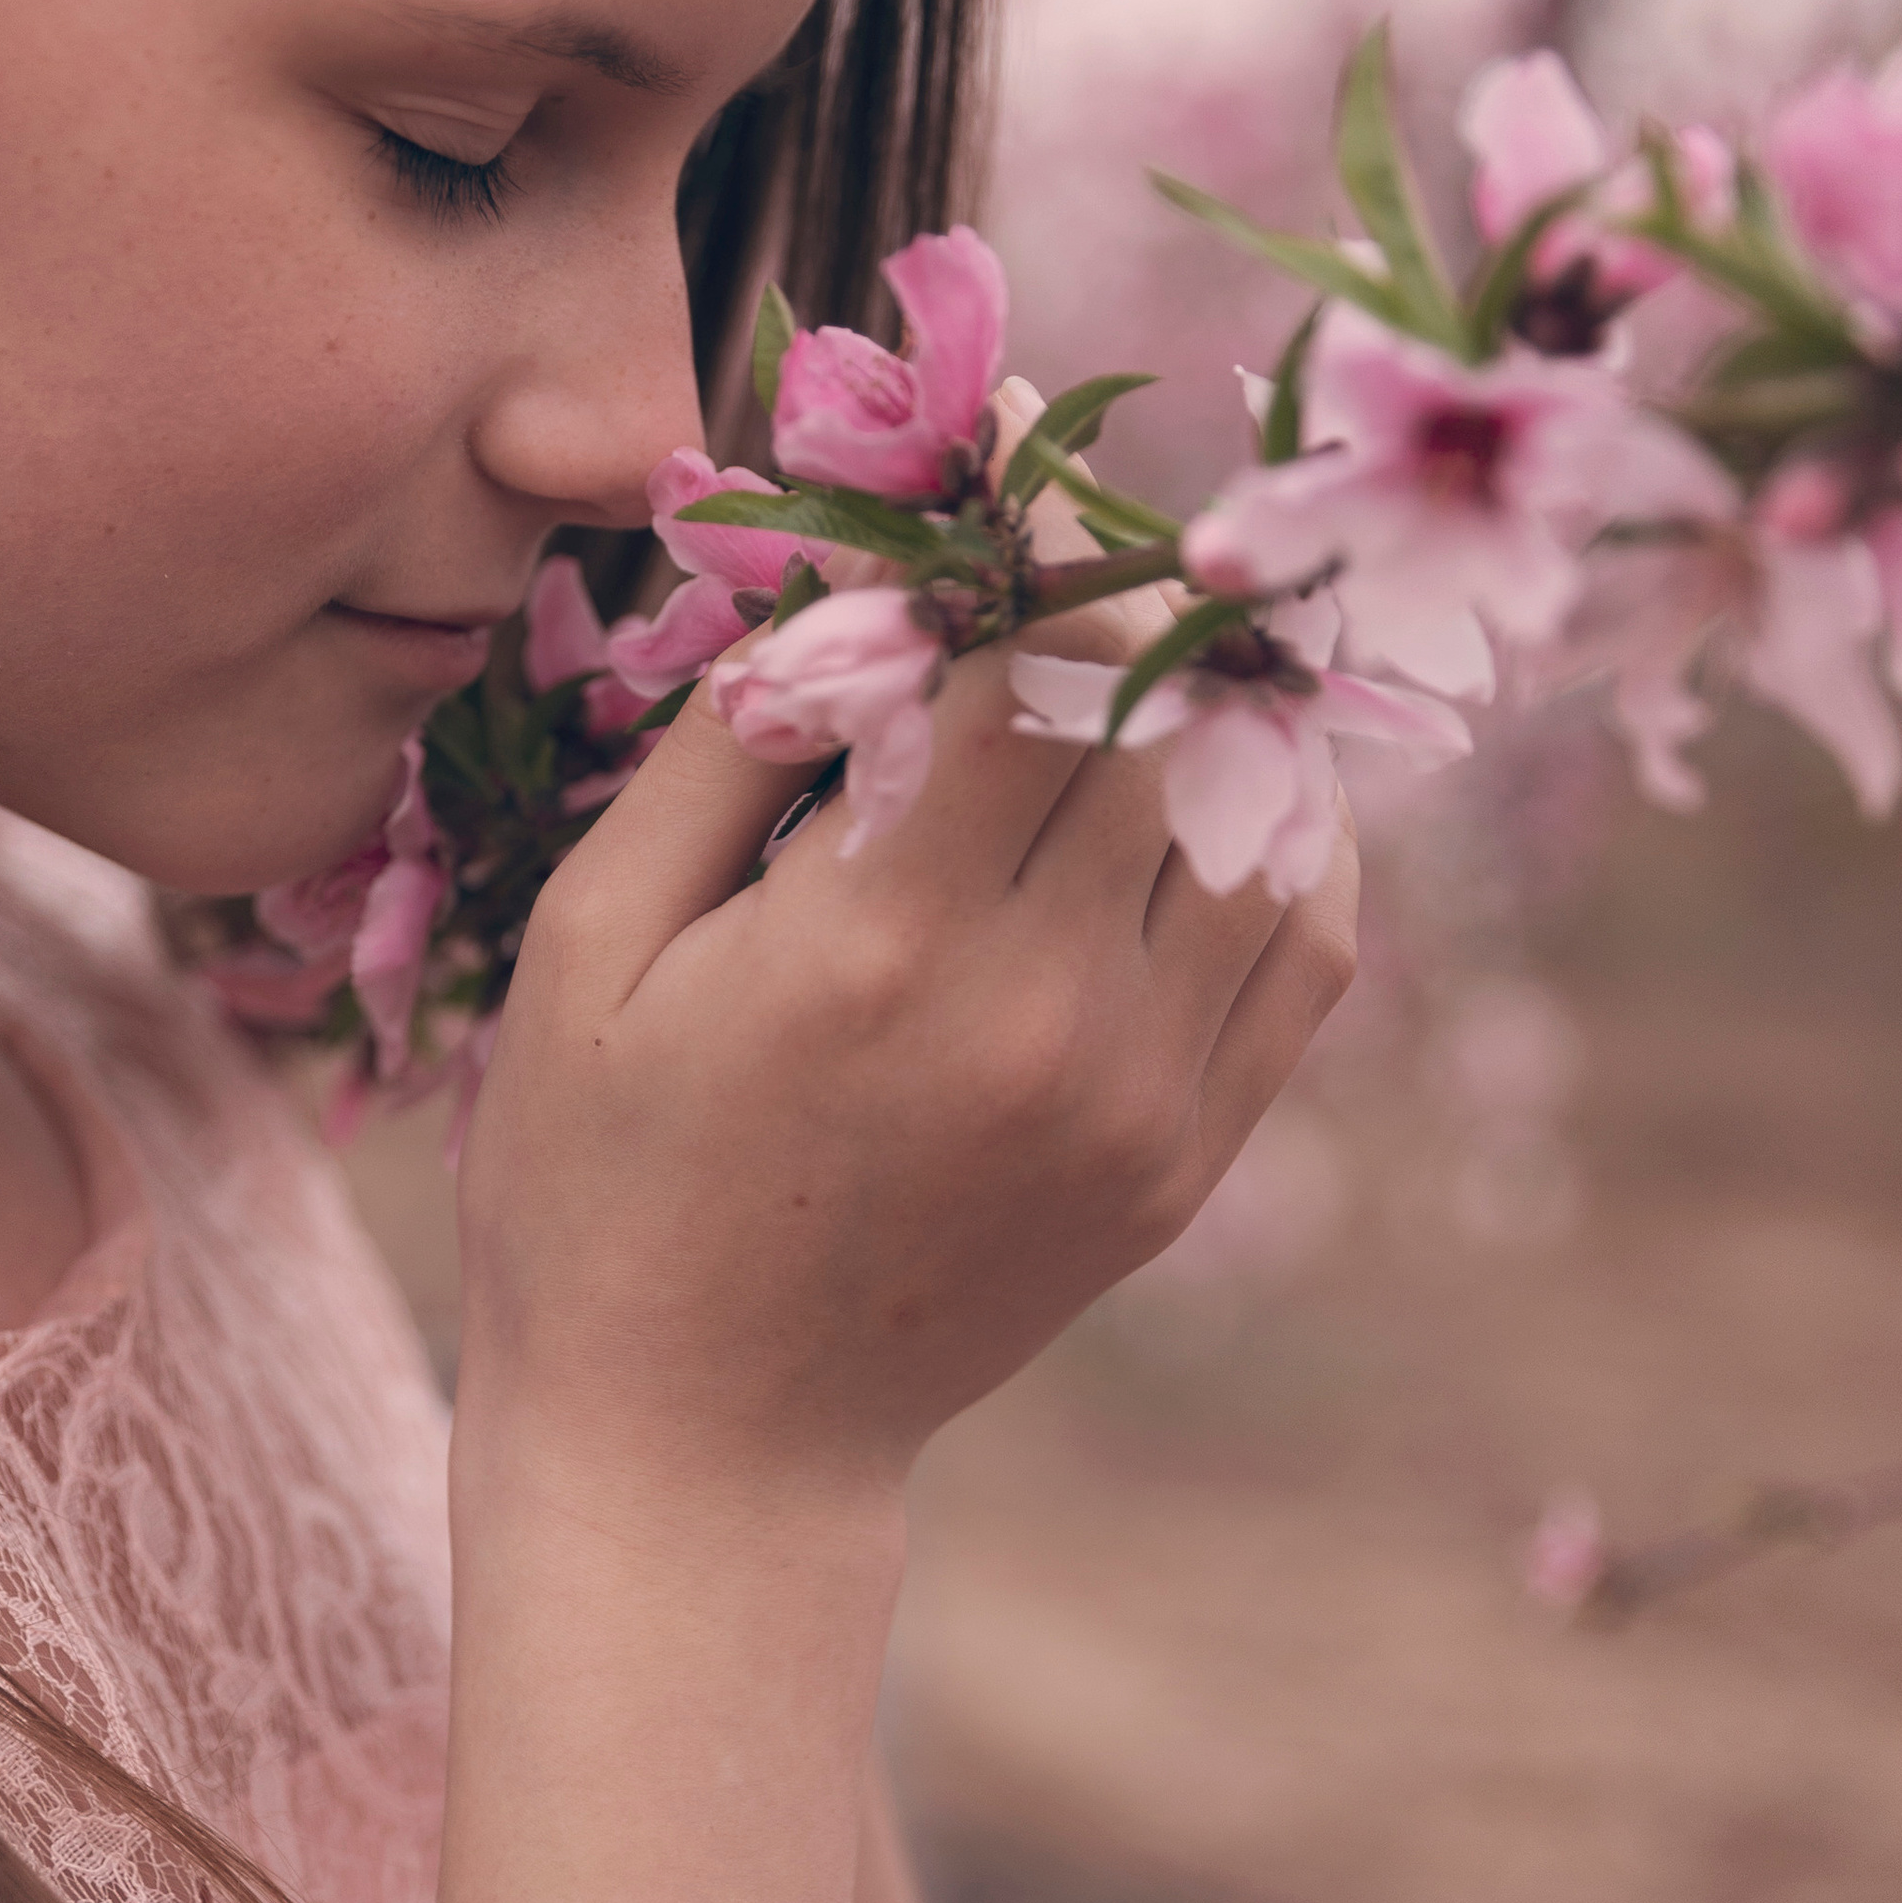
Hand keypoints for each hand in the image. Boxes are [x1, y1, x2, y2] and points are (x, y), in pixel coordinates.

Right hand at [455, 382, 1357, 1500]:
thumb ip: (733, 745)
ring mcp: (1139, 1099)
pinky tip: (1209, 787)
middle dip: (1128, 594)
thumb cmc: (598, 1185)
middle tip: (1085, 527)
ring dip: (1218, 702)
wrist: (704, 1447)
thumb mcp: (598, 949)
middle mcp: (1045, 1015)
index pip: (1035, 656)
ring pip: (1262, 815)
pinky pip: (1304, 946)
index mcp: (879, 944)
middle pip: (1166, 713)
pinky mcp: (1184, 1163)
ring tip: (1153, 641)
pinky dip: (1284, 836)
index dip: (1031, 530)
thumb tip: (856, 569)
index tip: (1011, 454)